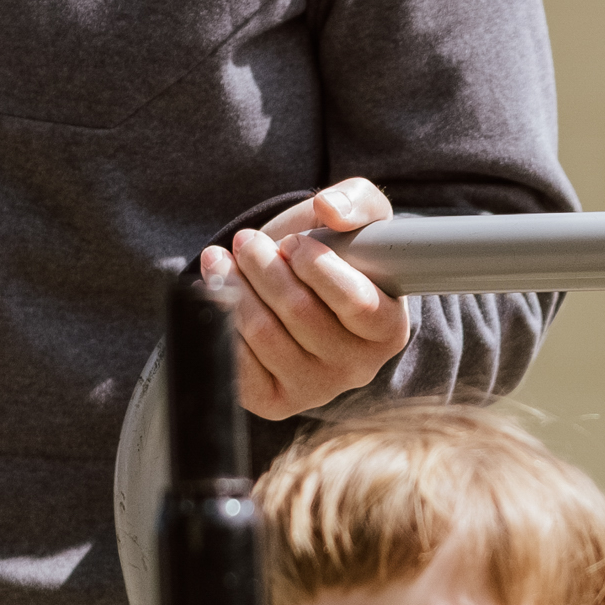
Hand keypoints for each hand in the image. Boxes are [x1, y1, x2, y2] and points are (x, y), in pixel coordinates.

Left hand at [205, 178, 406, 419]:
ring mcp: (315, 389)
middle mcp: (358, 368)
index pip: (356, 303)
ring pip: (264, 334)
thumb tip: (331, 208)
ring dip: (234, 288)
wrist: (305, 300)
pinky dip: (220, 323)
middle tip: (246, 241)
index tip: (293, 243)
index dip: (317, 267)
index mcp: (388, 329)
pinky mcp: (274, 401)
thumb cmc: (338, 259)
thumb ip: (358, 202)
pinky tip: (217, 295)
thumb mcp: (362, 223)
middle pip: (300, 314)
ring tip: (222, 259)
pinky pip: (238, 364)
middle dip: (264, 267)